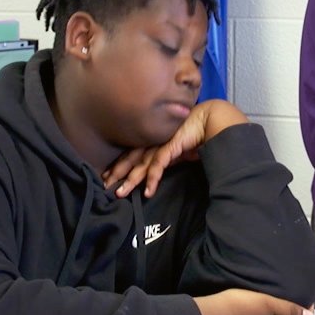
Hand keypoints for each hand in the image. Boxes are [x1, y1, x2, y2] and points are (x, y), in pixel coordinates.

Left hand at [104, 99, 249, 197]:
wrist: (210, 120)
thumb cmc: (195, 134)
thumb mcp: (176, 150)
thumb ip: (166, 158)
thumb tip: (157, 171)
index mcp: (152, 139)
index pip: (131, 153)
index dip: (119, 165)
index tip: (108, 176)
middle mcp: (153, 140)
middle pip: (130, 159)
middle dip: (117, 174)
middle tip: (105, 187)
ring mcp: (161, 142)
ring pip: (140, 164)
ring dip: (130, 180)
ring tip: (120, 193)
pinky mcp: (171, 146)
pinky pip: (158, 165)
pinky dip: (152, 179)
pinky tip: (148, 192)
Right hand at [195, 289, 314, 314]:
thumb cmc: (238, 309)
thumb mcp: (267, 305)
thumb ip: (288, 310)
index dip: (309, 314)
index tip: (308, 296)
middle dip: (299, 311)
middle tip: (298, 293)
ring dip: (285, 310)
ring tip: (285, 293)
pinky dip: (272, 310)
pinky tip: (267, 299)